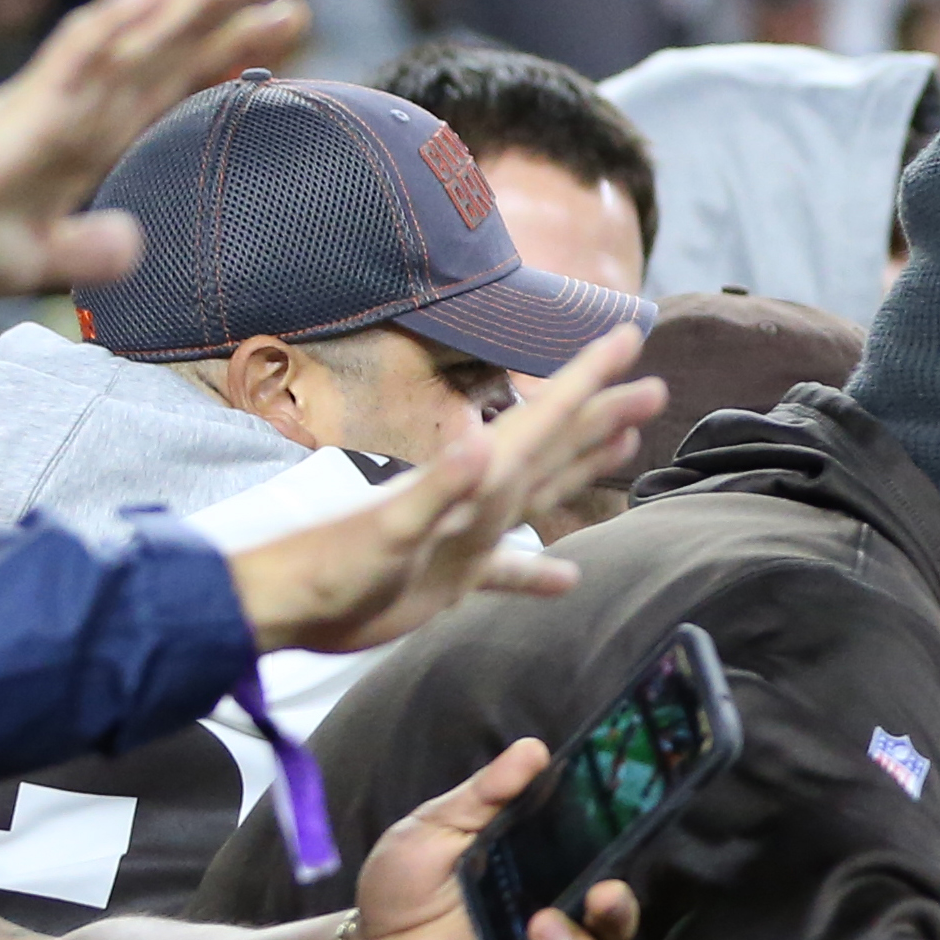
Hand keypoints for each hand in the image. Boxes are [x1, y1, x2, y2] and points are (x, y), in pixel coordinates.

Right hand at [0, 0, 311, 301]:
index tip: (291, 18)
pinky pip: (76, 58)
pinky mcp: (21, 113)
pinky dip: (118, 23)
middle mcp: (82, 105)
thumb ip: (90, 249)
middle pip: (173, 43)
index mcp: (90, 136)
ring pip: (142, 35)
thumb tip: (134, 242)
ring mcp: (54, 102)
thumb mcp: (39, 258)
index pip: (177, 81)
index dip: (233, 48)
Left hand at [225, 326, 663, 650]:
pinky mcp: (448, 575)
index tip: (626, 335)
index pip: (540, 420)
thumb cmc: (327, 568)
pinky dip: (540, 570)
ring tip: (627, 443)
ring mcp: (464, 534)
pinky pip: (508, 567)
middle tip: (655, 387)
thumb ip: (436, 490)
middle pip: (553, 446)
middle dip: (602, 415)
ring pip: (540, 492)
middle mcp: (474, 497)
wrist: (284, 604)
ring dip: (583, 467)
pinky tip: (568, 578)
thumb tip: (483, 444)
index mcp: (470, 480)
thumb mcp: (388, 531)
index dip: (584, 378)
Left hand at [346, 739, 639, 939]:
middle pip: (615, 924)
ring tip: (544, 927)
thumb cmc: (407, 881)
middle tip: (604, 894)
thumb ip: (487, 793)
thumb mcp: (439, 824)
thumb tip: (534, 749)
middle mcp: (555, 917)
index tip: (629, 825)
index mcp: (547, 869)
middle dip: (619, 912)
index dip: (623, 847)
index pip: (602, 860)